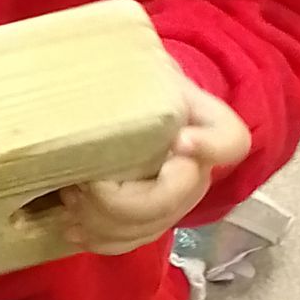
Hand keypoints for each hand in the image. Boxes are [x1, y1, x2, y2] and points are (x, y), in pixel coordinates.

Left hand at [56, 77, 251, 257]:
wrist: (129, 103)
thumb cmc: (131, 82)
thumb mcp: (134, 64)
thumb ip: (128, 64)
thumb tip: (89, 57)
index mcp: (202, 123)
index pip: (230, 140)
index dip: (210, 146)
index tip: (180, 141)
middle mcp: (198, 168)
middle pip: (172, 199)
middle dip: (119, 199)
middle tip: (80, 181)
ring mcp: (178, 199)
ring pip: (148, 226)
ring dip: (101, 220)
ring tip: (69, 196)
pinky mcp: (153, 220)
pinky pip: (133, 242)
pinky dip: (100, 239)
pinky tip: (71, 227)